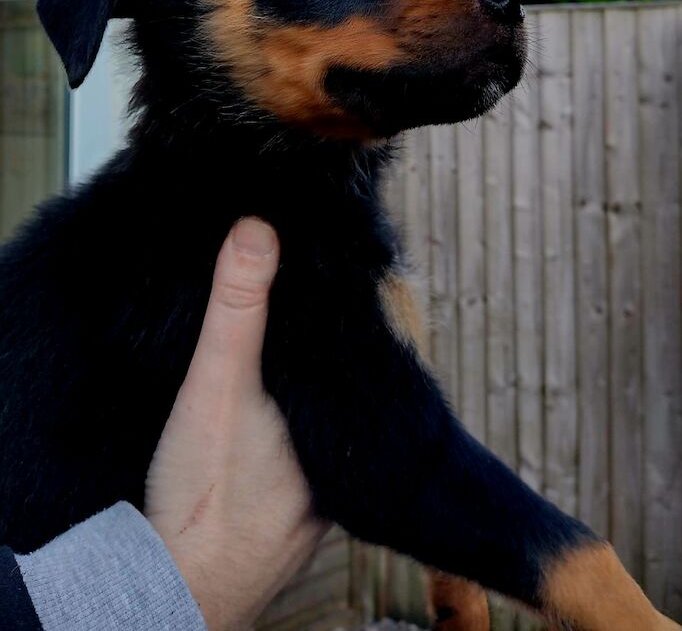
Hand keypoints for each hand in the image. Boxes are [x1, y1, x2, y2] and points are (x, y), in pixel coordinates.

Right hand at [144, 218, 328, 630]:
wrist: (176, 589)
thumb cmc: (205, 497)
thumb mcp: (218, 388)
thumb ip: (237, 310)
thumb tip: (258, 228)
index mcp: (351, 426)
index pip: (371, 351)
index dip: (359, 308)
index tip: (347, 268)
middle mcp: (351, 458)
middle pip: (350, 382)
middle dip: (334, 342)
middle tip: (316, 292)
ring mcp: (325, 485)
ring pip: (328, 415)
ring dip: (313, 381)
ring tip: (295, 336)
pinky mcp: (295, 504)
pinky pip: (307, 445)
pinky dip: (294, 416)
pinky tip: (272, 405)